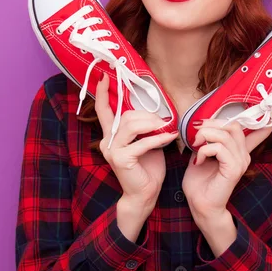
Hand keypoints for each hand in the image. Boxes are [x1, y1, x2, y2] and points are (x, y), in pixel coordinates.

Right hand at [95, 73, 177, 213]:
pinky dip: (159, 138)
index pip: (103, 110)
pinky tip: (170, 138)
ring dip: (152, 124)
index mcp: (110, 135)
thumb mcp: (145, 141)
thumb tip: (155, 112)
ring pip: (131, 125)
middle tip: (163, 122)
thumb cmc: (147, 167)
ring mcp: (112, 150)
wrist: (145, 193)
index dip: (101, 92)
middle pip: (126, 116)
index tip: (103, 76)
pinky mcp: (121, 159)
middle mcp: (107, 141)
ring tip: (165, 129)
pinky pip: (143, 142)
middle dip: (147, 115)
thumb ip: (143, 127)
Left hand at [182, 112, 271, 222]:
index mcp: (239, 151)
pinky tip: (200, 160)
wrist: (199, 205)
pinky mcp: (234, 169)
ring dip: (205, 136)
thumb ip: (207, 139)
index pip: (259, 132)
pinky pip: (219, 148)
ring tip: (196, 146)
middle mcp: (244, 155)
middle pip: (233, 125)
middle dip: (211, 124)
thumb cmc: (199, 181)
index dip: (271, 120)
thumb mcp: (201, 153)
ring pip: (224, 134)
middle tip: (197, 135)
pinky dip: (205, 150)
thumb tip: (203, 123)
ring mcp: (241, 162)